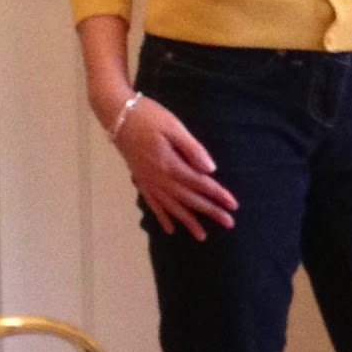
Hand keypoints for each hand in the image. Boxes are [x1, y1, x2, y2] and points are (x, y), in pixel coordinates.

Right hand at [113, 95, 237, 238]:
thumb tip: (210, 169)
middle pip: (189, 199)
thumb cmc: (148, 117)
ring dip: (188, 221)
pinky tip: (170, 229)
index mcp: (170, 165)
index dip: (218, 195)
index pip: (200, 184)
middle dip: (210, 212)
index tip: (234, 205)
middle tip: (229, 223)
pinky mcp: (141, 180)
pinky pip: (153, 204)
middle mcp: (160, 179)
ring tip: (202, 236)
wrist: (118, 115)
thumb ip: (192, 149)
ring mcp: (149, 182)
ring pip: (172, 207)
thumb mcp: (174, 127)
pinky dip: (162, 217)